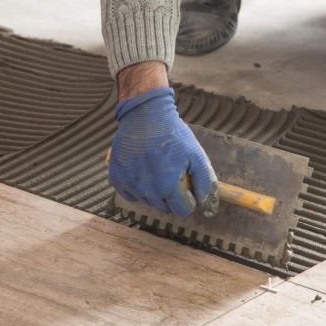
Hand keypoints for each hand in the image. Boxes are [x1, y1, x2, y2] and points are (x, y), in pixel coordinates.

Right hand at [109, 86, 217, 216]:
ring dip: (155, 191)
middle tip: (172, 173)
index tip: (187, 185)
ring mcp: (130, 185)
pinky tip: (142, 170)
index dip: (189, 199)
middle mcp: (147, 191)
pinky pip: (130, 194)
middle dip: (172, 196)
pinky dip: (137, 187)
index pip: (183, 210)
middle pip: (165, 208)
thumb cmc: (172, 134)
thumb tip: (208, 208)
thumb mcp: (196, 155)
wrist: (144, 115)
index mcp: (168, 187)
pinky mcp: (117, 178)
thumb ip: (205, 184)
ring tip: (157, 168)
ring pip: (148, 202)